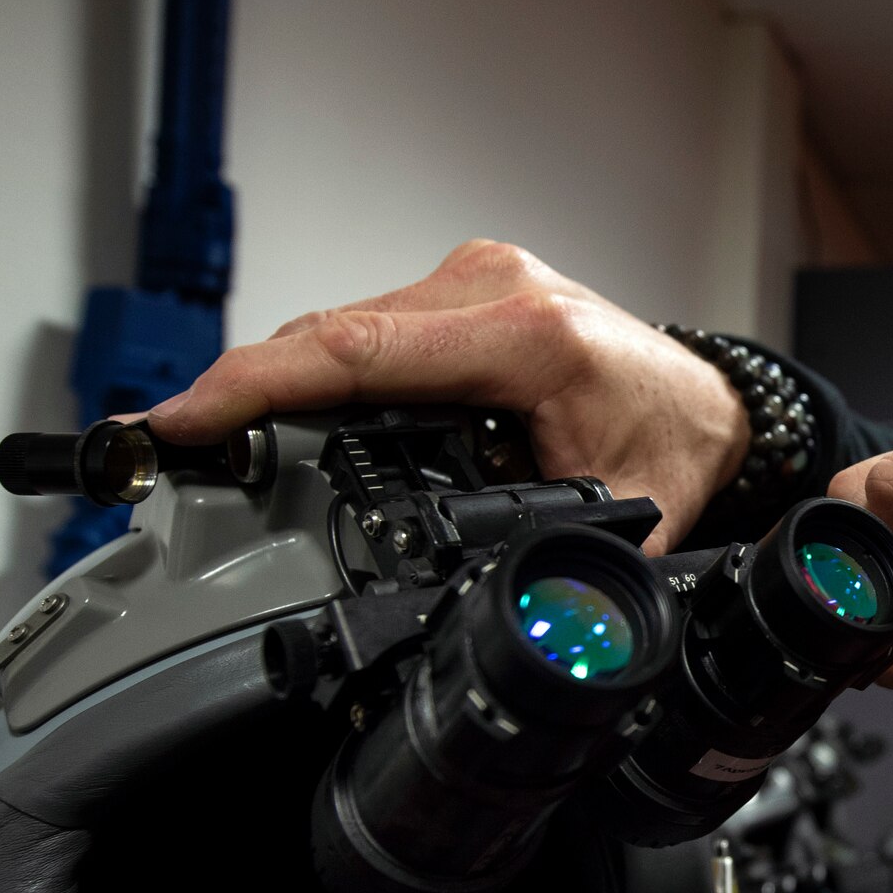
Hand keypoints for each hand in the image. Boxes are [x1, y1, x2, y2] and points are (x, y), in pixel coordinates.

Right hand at [143, 240, 748, 552]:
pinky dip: (325, 370)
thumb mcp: (626, 515)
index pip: (360, 353)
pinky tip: (294, 414)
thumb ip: (557, 561)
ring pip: (344, 327)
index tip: (184, 420)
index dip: (256, 386)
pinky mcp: (465, 285)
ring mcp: (476, 275)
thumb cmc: (675, 441)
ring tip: (224, 443)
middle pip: (334, 337)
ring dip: (284, 384)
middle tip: (180, 456)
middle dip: (249, 397)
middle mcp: (496, 286)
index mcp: (530, 336)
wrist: (712, 400)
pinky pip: (371, 325)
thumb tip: (508, 616)